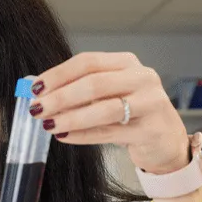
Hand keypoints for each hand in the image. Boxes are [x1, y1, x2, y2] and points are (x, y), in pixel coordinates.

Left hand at [29, 52, 190, 173]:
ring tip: (48, 125)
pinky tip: (64, 136)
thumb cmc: (132, 113)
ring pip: (103, 109)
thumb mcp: (109, 94)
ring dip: (70, 117)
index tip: (35, 88)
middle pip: (94, 84)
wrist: (166, 140)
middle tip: (37, 109)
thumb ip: (80, 90)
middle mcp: (142, 78)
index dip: (58, 74)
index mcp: (127, 63)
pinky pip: (109, 133)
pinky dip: (83, 135)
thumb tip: (39, 91)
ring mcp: (150, 103)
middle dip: (61, 97)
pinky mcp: (150, 130)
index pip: (88, 62)